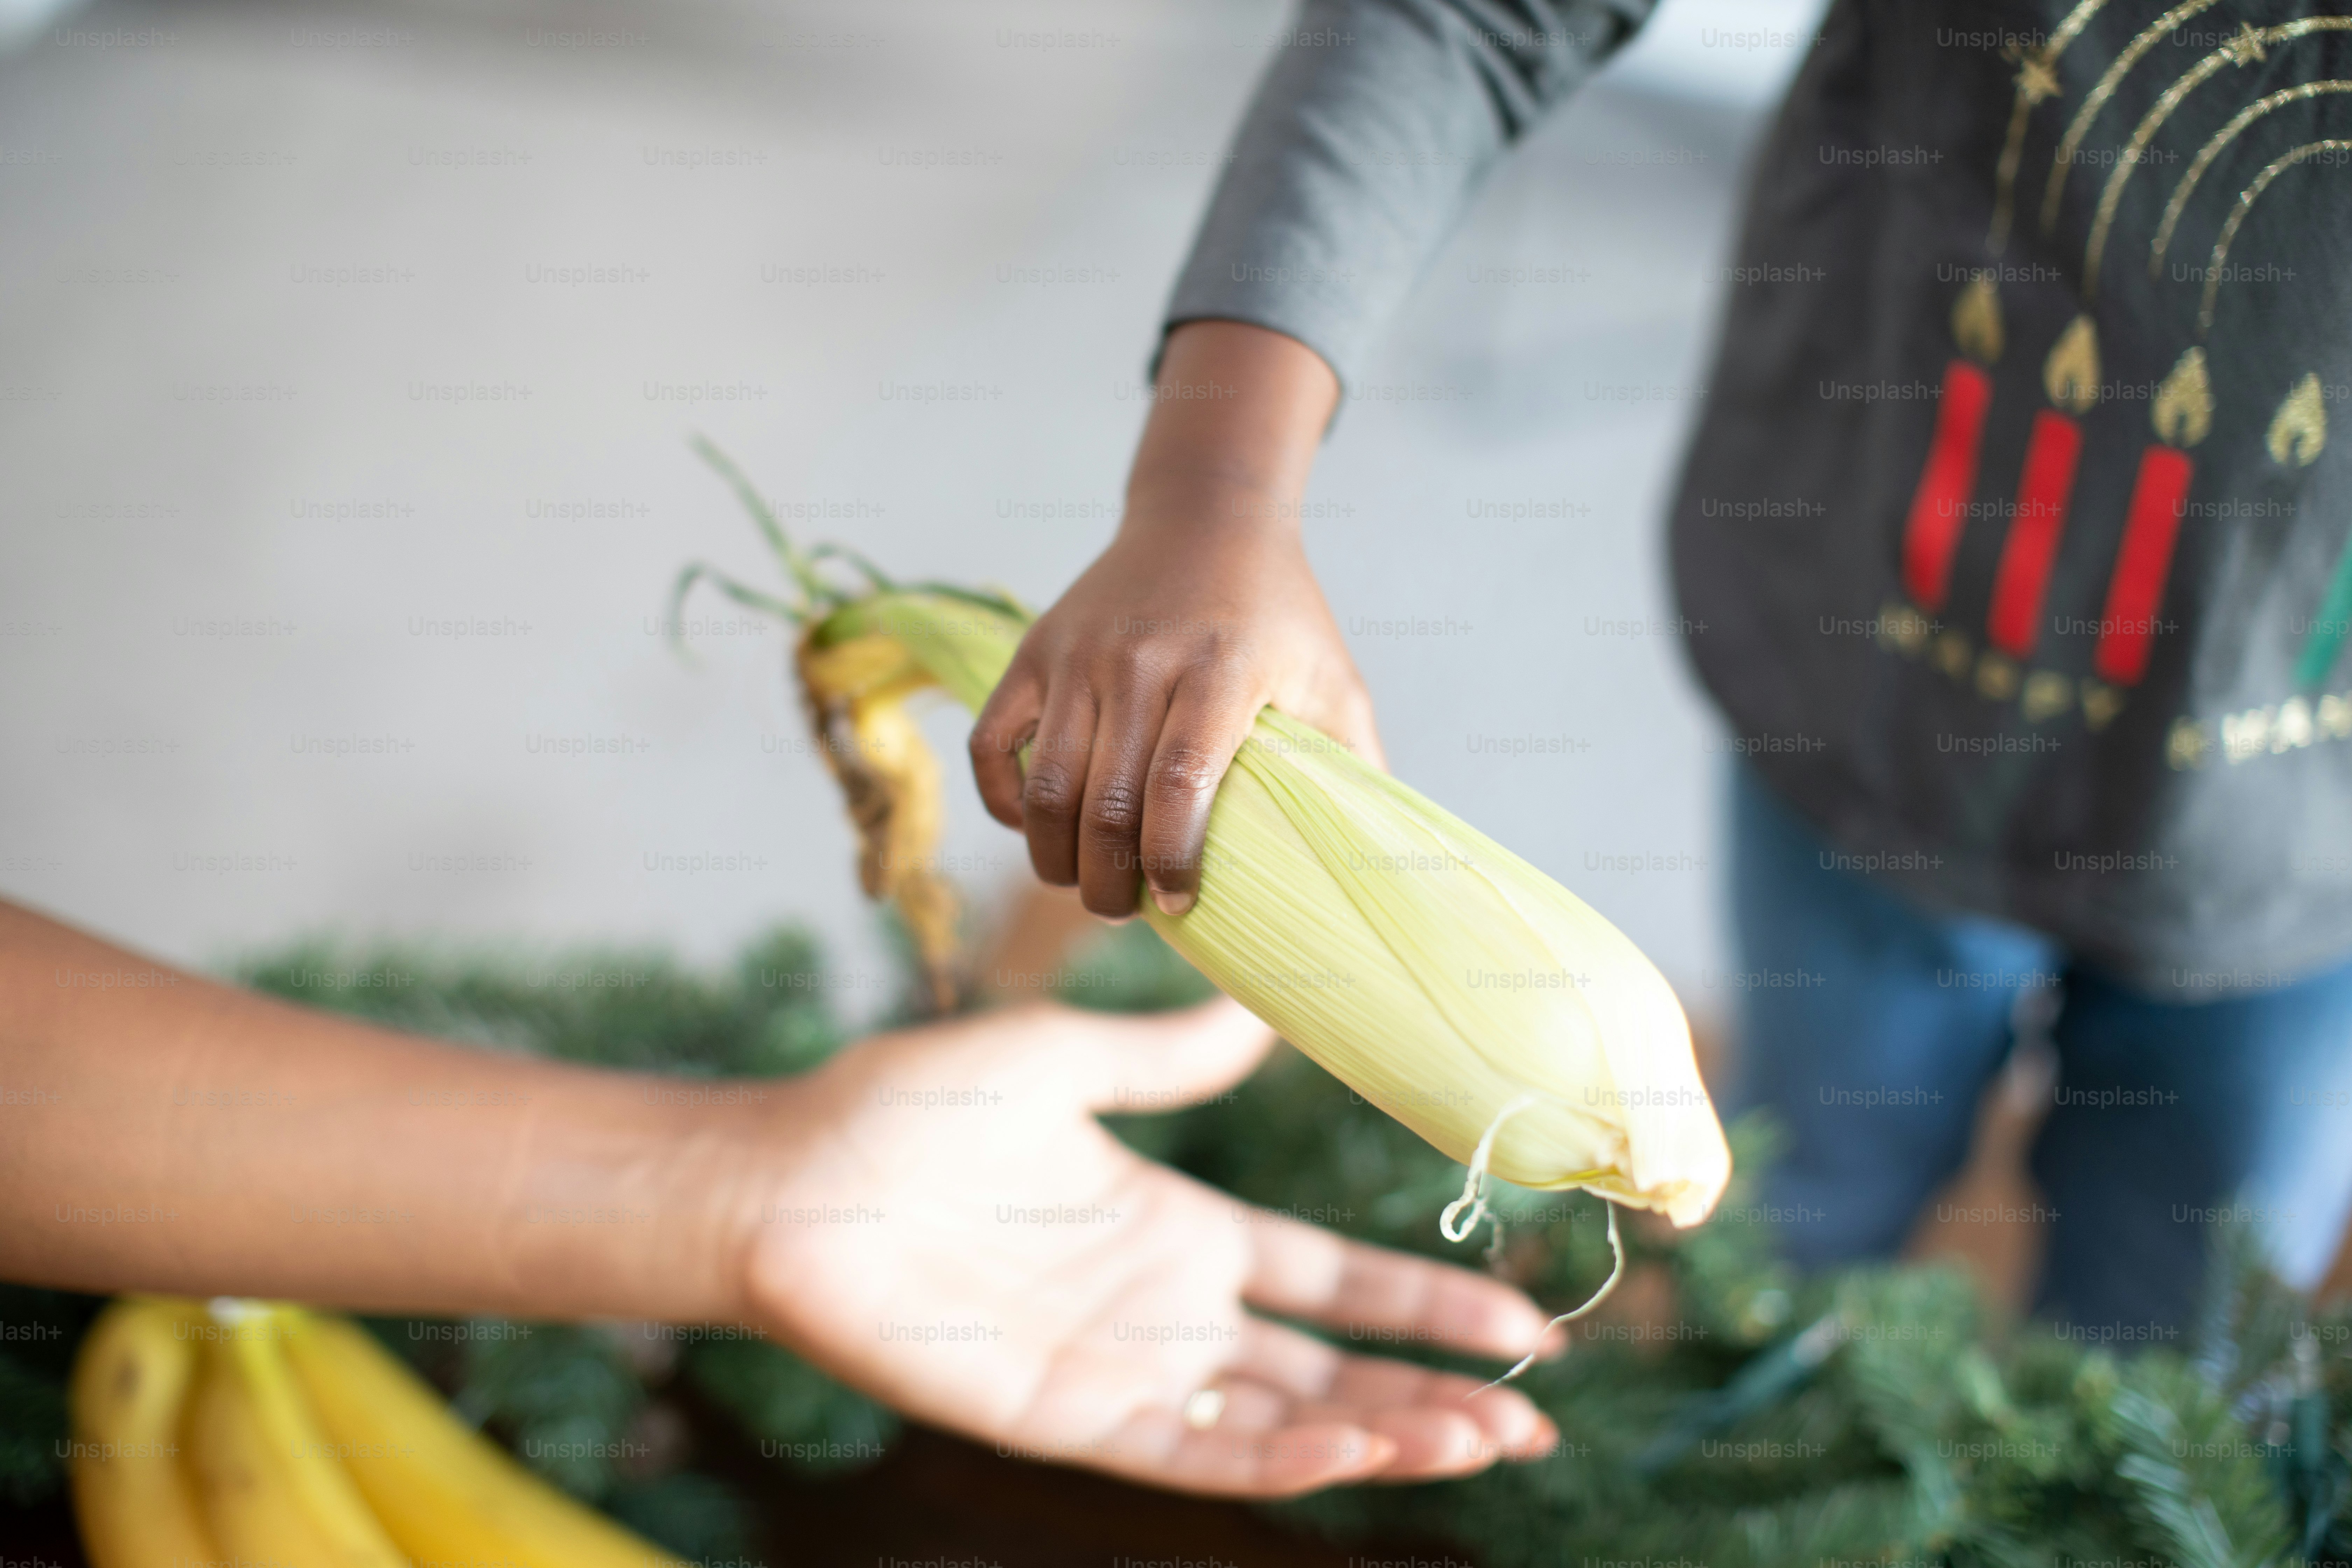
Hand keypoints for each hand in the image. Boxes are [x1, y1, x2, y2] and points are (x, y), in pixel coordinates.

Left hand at [737, 999, 1561, 1496]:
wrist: (796, 1173)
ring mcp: (1123, 1371)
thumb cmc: (912, 1110)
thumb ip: (1167, 1057)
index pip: (1330, 1281)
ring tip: (1483, 1438)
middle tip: (1534, 1411)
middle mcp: (1165, 1312)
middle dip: (1432, 1397)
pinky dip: (1278, 1459)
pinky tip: (1356, 1447)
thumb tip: (1253, 1008)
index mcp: (1176, 1230)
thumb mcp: (1066, 1063)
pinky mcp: (1067, 1417)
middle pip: (1329, 1370)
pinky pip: (1192, 1455)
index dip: (1422, 1304)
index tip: (1520, 1320)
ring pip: (1279, 1424)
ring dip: (1381, 1435)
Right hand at [970, 320, 1380, 921]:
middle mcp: (1139, 661)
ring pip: (1046, 787)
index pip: (1179, 784)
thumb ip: (1353, 763)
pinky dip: (1004, 800)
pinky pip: (991, 744)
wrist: (1207, 516)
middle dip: (1108, 882)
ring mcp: (1078, 655)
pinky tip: (1035, 825)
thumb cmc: (1279, 613)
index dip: (1170, 859)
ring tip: (1083, 883)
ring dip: (1055, 858)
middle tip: (1126, 909)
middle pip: (1105, 803)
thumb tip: (1372, 859)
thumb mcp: (1333, 678)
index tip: (1178, 901)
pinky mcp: (1034, 650)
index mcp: (1220, 669)